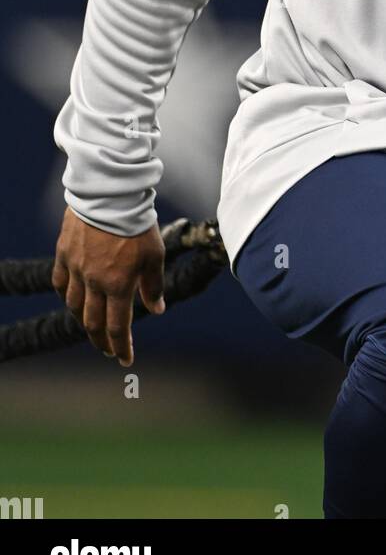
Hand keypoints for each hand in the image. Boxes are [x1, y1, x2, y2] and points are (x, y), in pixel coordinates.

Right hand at [52, 207, 165, 366]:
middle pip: (93, 323)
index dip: (122, 347)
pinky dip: (65, 294)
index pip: (118, 327)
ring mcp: (75, 268)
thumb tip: (157, 310)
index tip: (125, 360)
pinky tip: (71, 298)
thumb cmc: (138, 223)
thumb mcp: (155, 254)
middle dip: (102, 341)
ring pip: (73, 305)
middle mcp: (93, 282)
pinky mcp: (64, 252)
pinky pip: (59, 281)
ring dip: (83, 320)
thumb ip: (154, 285)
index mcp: (118, 285)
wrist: (111, 193)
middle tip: (108, 350)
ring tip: (92, 325)